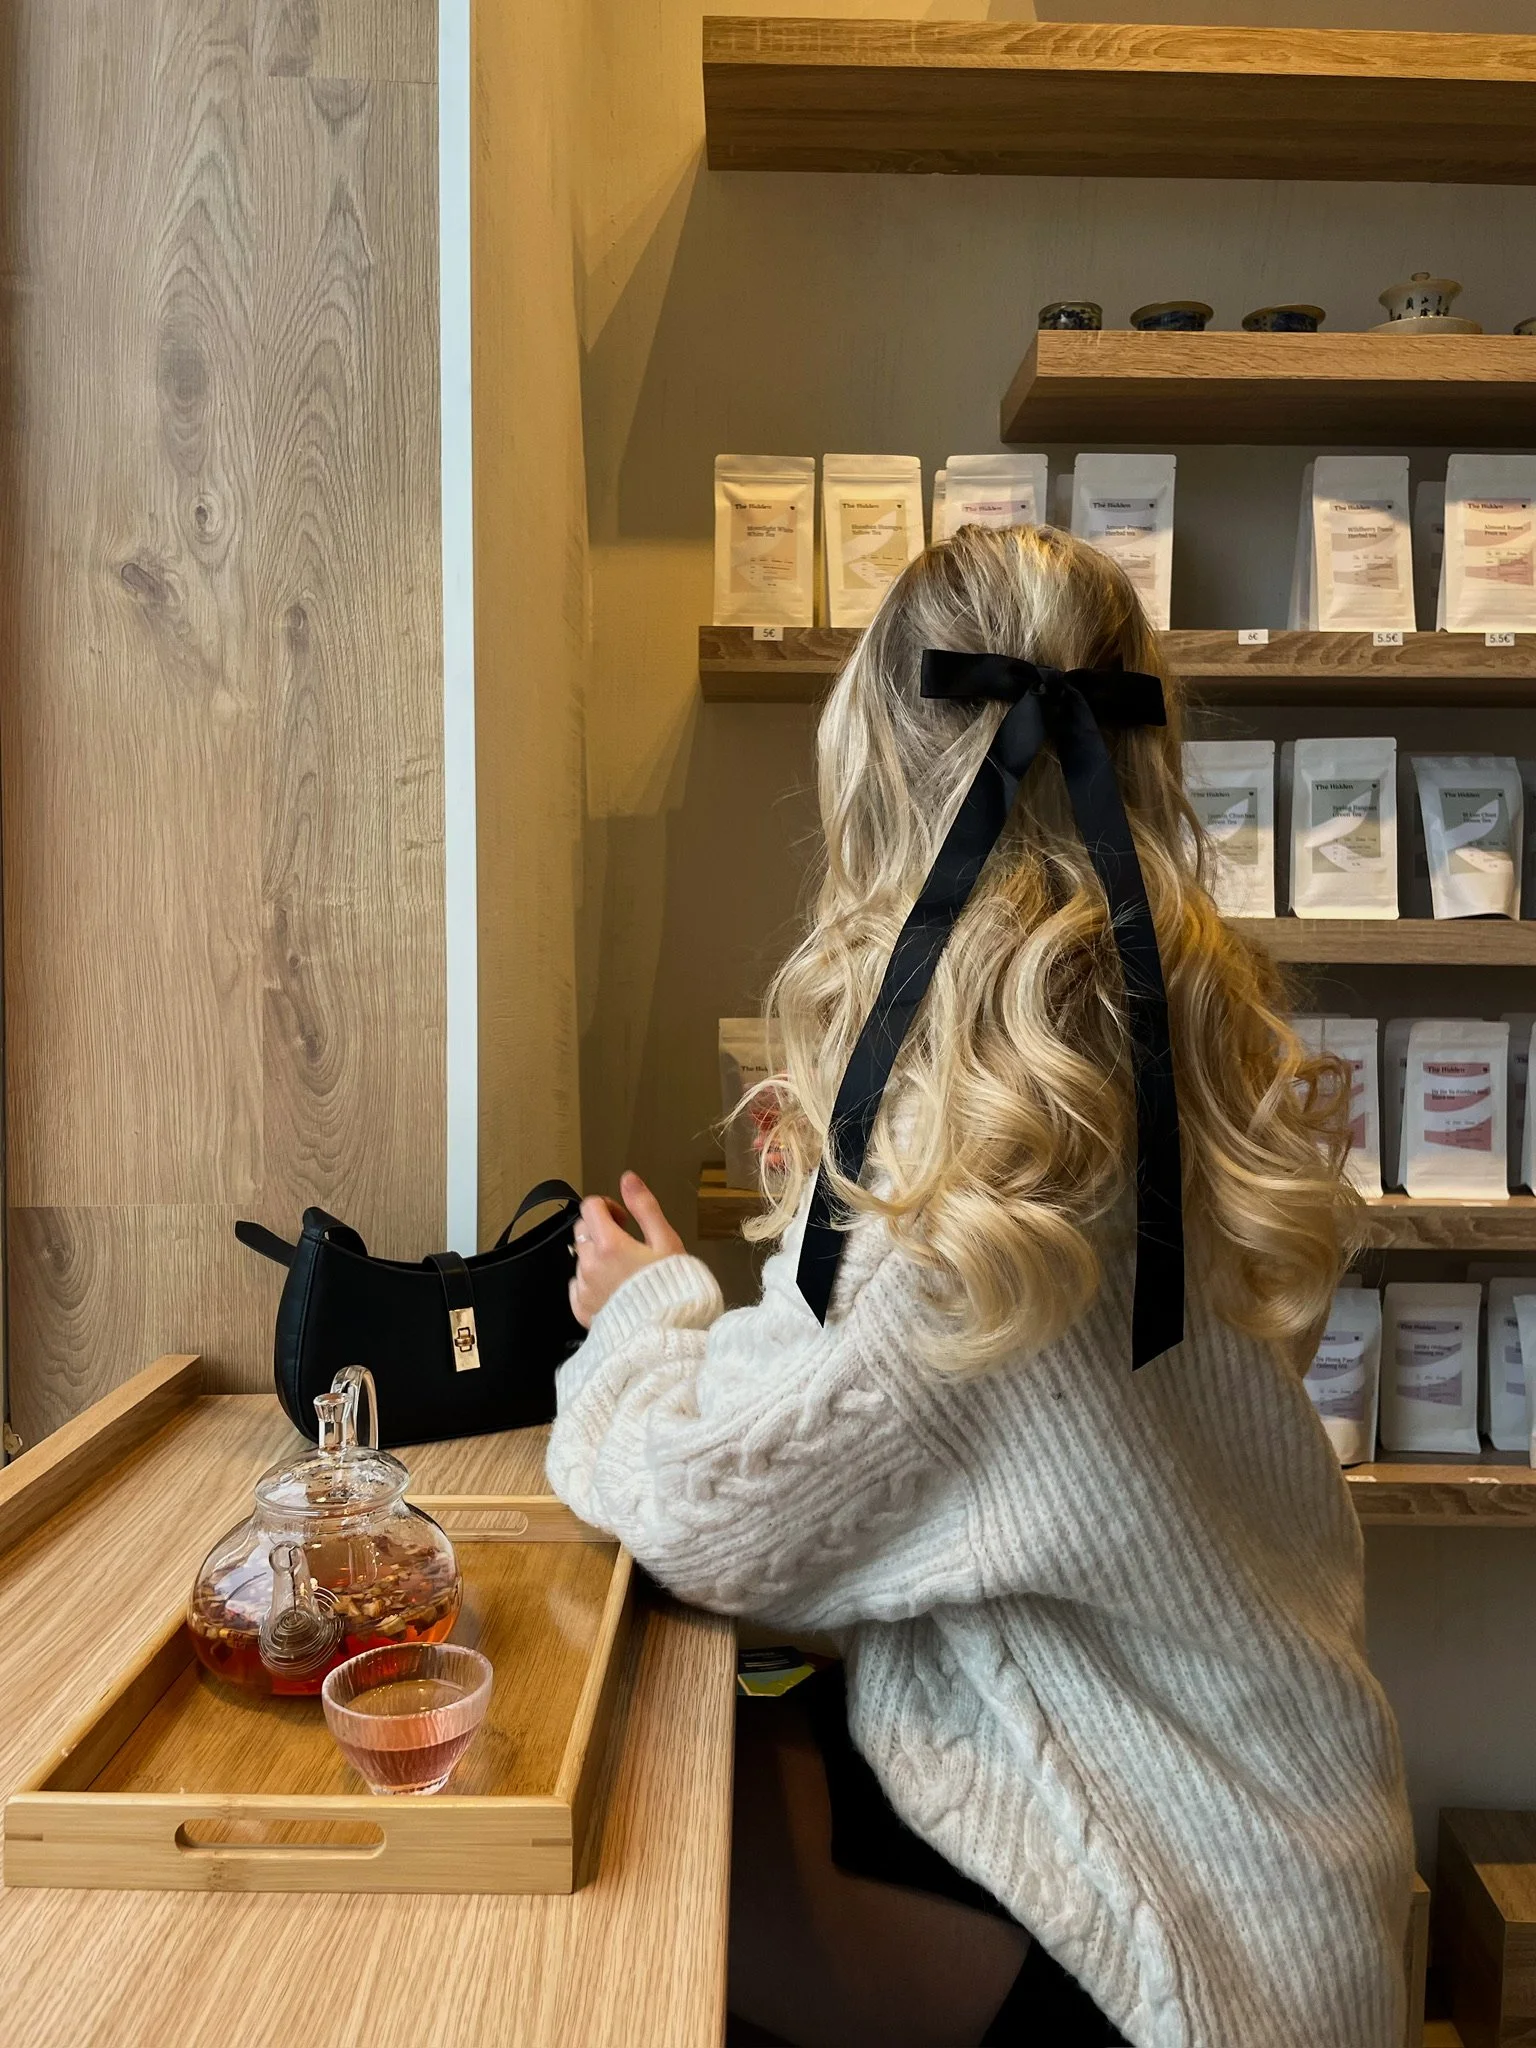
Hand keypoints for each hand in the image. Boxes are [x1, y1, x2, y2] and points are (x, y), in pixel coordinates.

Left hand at [569, 1172, 684, 1329]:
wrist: (667, 1334)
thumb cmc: (673, 1289)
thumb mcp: (666, 1241)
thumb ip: (645, 1207)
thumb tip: (628, 1179)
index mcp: (610, 1244)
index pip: (591, 1207)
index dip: (607, 1206)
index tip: (624, 1219)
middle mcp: (590, 1265)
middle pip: (582, 1230)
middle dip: (600, 1229)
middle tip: (626, 1243)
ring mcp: (583, 1289)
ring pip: (580, 1258)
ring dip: (596, 1257)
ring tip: (625, 1272)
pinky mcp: (581, 1310)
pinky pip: (577, 1286)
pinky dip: (590, 1283)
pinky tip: (614, 1290)